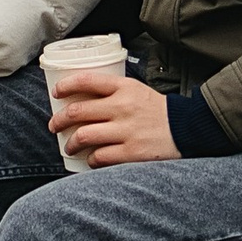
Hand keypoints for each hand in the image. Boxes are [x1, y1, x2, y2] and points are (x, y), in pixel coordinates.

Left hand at [49, 69, 177, 165]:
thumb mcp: (137, 90)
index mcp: (124, 87)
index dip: (66, 86)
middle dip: (59, 120)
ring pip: (84, 136)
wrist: (186, 129)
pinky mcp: (132, 152)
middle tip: (54, 125)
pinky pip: (100, 157)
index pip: (86, 80)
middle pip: (78, 111)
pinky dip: (91, 160)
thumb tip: (83, 97)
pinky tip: (90, 160)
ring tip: (69, 146)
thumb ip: (113, 92)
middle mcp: (122, 107)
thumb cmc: (158, 111)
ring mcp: (126, 130)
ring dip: (71, 143)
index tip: (56, 93)